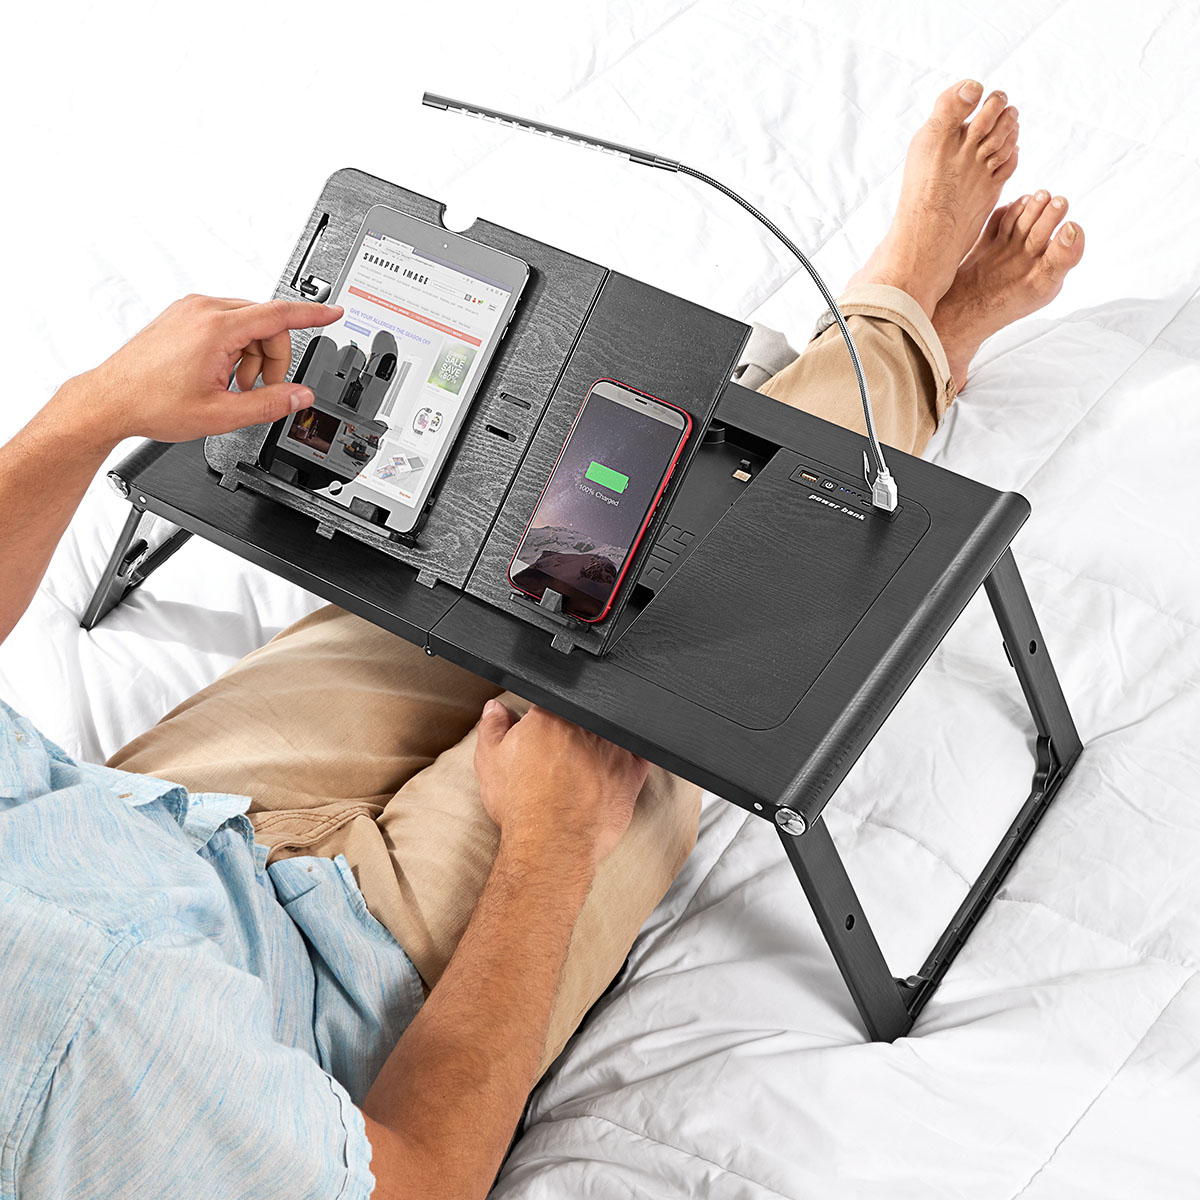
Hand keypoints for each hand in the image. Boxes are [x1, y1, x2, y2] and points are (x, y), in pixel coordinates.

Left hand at [56, 294, 342, 445]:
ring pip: (246, 325)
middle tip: (258, 390)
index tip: (334, 312)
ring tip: (232, 387)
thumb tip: (301, 397)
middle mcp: (203, 310)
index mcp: (216, 328)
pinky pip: (225, 325)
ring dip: (251, 357)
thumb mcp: (222, 414)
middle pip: (265, 323)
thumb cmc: (152, 403)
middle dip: (272, 358)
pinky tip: (219, 375)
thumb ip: (269, 405)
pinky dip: (233, 349)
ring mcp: (190, 310)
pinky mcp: (182, 316)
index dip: (313, 315)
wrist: (111, 400)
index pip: (279, 314)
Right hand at [473, 701, 649, 869]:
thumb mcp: (490, 762)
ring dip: (598, 742)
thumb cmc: (521, 805)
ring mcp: (612, 746)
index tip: (540, 732)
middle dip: (571, 730)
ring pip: (609, 731)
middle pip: (581, 715)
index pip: (550, 700)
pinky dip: (629, 755)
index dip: (544, 715)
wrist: (550, 844)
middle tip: (559, 755)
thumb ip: (492, 727)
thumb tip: (496, 709)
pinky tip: (614, 768)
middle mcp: (585, 725)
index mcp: (550, 714)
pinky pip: (639, 752)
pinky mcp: (632, 771)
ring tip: (581, 768)